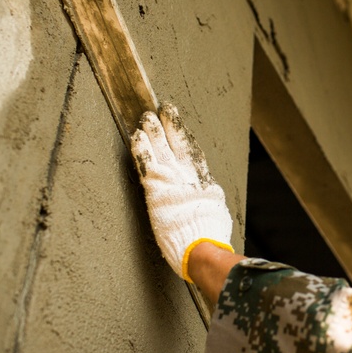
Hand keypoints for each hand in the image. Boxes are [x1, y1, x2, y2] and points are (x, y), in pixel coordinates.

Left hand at [131, 105, 232, 281]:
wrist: (201, 243)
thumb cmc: (209, 238)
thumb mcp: (215, 216)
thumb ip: (208, 206)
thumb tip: (209, 207)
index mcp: (205, 185)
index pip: (193, 156)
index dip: (185, 140)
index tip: (179, 126)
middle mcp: (189, 178)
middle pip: (178, 145)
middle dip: (171, 127)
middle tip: (165, 109)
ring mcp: (172, 181)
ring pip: (161, 149)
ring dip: (153, 132)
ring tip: (147, 116)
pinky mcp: (156, 188)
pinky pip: (146, 163)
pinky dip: (141, 149)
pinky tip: (136, 136)